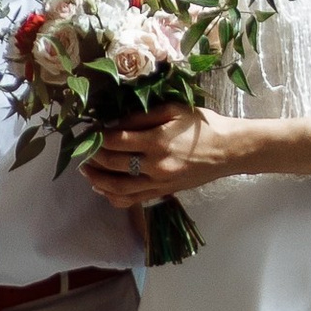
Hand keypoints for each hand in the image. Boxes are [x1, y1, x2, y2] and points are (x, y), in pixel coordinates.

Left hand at [85, 106, 231, 202]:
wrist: (229, 150)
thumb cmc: (202, 126)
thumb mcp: (173, 111)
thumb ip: (141, 117)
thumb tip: (113, 123)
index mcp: (157, 141)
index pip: (115, 141)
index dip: (97, 136)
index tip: (88, 130)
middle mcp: (155, 165)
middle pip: (112, 164)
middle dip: (92, 156)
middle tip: (82, 148)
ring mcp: (158, 183)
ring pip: (117, 188)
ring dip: (97, 179)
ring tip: (86, 170)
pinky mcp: (162, 192)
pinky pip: (131, 200)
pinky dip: (112, 196)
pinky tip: (103, 188)